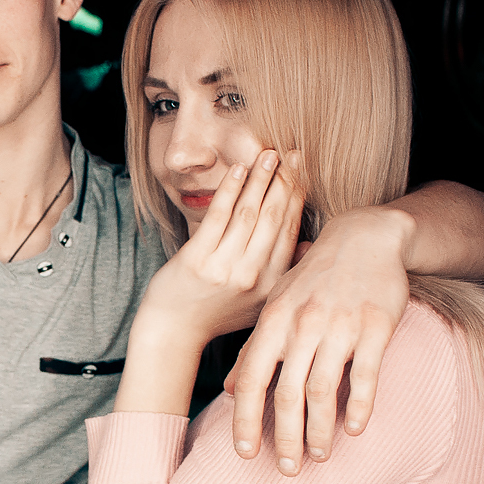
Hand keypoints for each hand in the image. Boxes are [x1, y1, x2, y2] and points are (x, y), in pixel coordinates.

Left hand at [136, 150, 304, 345]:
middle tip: (292, 153)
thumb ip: (286, 276)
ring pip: (248, 213)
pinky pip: (218, 216)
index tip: (302, 171)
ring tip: (268, 154)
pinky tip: (238, 169)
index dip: (297, 196)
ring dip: (260, 179)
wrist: (174, 330)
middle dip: (285, 181)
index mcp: (273, 285)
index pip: (289, 231)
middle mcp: (253, 277)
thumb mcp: (260, 304)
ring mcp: (224, 268)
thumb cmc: (217, 313)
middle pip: (273, 218)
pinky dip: (230, 190)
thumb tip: (309, 246)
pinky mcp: (197, 260)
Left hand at [223, 203, 412, 473]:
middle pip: (287, 394)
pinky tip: (356, 429)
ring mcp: (340, 326)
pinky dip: (360, 406)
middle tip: (287, 469)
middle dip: (284, 437)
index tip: (245, 453)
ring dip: (320, 430)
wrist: (365, 236)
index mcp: (273, 322)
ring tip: (319, 456)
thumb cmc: (314, 277)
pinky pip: (366, 375)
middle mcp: (303, 325)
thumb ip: (254, 348)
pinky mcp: (376, 327)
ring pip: (324, 390)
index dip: (244, 420)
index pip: (250, 379)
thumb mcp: (276, 305)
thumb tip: (229, 390)